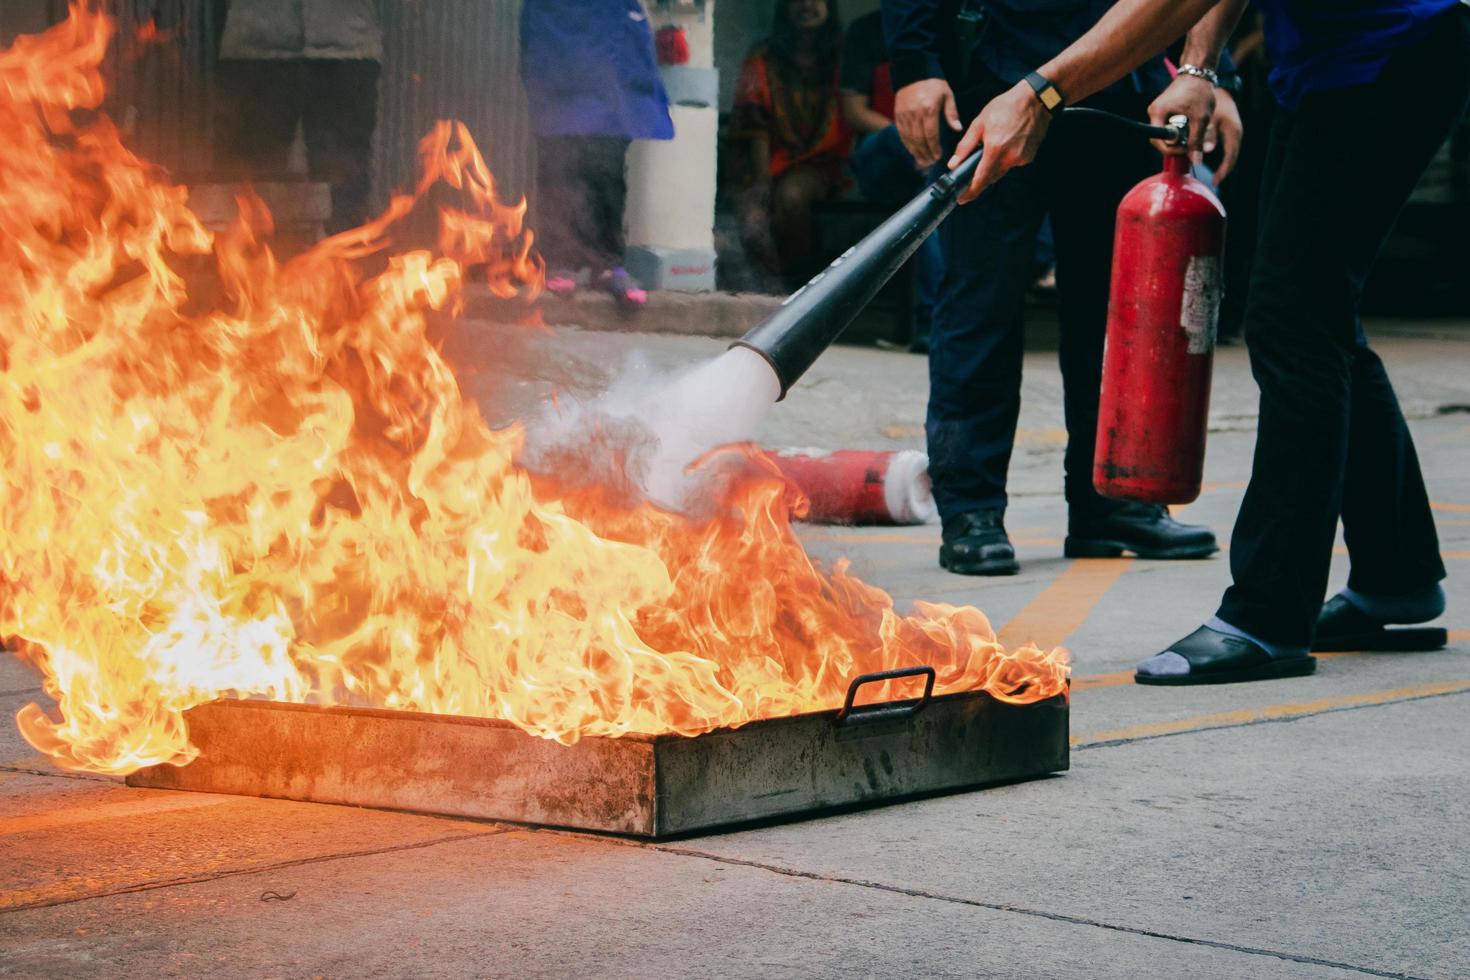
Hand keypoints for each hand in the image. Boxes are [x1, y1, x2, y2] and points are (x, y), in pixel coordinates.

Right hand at [894, 78, 961, 167]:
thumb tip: (958, 129)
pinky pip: (902, 134)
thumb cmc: (934, 84)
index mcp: (929, 109)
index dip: (934, 148)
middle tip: (930, 162)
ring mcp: (905, 115)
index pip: (931, 134)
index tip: (938, 156)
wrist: (914, 72)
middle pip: (919, 139)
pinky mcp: (898, 115)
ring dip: (916, 152)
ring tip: (922, 161)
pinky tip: (912, 151)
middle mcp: (915, 114)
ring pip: (909, 139)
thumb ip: (952, 113)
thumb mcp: (947, 95)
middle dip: (925, 153)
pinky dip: (907, 144)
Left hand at [949, 81, 1050, 203]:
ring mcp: (1021, 159)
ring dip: (991, 169)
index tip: (961, 199)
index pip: (980, 179)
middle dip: (979, 181)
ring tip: (988, 153)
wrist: (1035, 100)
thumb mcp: (979, 123)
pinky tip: (1004, 145)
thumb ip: (965, 146)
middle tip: (968, 181)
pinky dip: (1004, 160)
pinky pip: (1011, 164)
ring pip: (1000, 172)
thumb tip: (954, 164)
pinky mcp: (1028, 157)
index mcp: (995, 149)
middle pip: (990, 178)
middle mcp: (1009, 158)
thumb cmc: (1006, 107)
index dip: (970, 192)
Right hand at [1147, 74, 1215, 164]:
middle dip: (1176, 145)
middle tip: (1191, 145)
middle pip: (1160, 139)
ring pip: (1164, 134)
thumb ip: (1197, 140)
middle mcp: (1154, 112)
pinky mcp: (1163, 110)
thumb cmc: (1200, 91)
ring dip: (1178, 138)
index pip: (1158, 141)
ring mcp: (1157, 111)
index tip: (1187, 149)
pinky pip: (1167, 127)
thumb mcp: (1201, 118)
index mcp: (1158, 112)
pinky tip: (1190, 127)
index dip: (1172, 150)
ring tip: (1193, 134)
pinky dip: (1178, 131)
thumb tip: (1195, 160)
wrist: (1198, 72)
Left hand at [1207, 87, 1241, 184]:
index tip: (1215, 181)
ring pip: (1231, 154)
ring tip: (1214, 176)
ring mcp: (1234, 134)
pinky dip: (1222, 157)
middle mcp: (1236, 134)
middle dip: (1224, 171)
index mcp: (1233, 132)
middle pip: (1232, 158)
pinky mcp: (1229, 133)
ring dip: (1223, 165)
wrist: (1220, 89)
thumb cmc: (1213, 102)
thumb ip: (1207, 134)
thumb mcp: (1209, 118)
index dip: (1224, 171)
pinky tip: (1214, 163)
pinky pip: (1227, 149)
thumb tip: (1206, 151)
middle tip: (1214, 181)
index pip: (1231, 157)